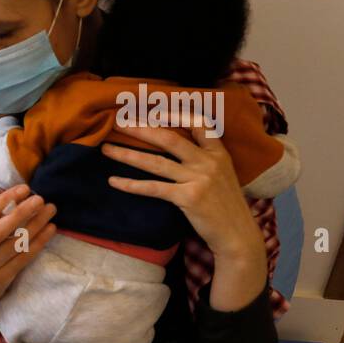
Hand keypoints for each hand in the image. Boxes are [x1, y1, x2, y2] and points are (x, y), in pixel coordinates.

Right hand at [0, 184, 56, 329]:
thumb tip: (15, 200)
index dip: (5, 200)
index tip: (23, 189)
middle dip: (22, 212)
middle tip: (39, 199)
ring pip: (15, 244)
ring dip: (36, 225)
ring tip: (49, 210)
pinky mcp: (0, 281)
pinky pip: (24, 258)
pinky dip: (39, 242)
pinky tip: (49, 230)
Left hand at [102, 124, 266, 310]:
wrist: (237, 233)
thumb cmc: (225, 205)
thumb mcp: (222, 175)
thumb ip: (204, 159)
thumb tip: (176, 148)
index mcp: (218, 153)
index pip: (199, 123)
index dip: (175, 113)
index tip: (152, 109)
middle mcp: (209, 161)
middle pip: (170, 138)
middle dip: (142, 128)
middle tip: (119, 122)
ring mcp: (199, 178)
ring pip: (156, 162)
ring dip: (127, 154)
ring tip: (106, 149)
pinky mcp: (188, 197)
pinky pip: (153, 188)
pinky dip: (131, 184)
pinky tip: (114, 181)